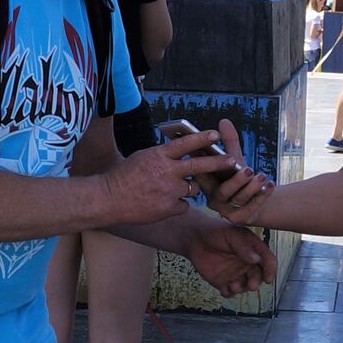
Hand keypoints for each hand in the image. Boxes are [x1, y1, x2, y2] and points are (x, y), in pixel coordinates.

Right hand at [98, 127, 246, 225]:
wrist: (109, 199)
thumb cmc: (123, 177)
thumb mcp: (142, 157)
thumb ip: (162, 155)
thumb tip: (177, 151)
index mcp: (159, 155)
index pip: (185, 143)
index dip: (202, 138)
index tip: (215, 134)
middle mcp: (167, 172)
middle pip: (199, 166)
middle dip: (218, 163)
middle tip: (233, 161)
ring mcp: (169, 191)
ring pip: (193, 189)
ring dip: (190, 189)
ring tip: (171, 189)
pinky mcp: (169, 208)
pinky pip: (184, 206)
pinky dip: (177, 205)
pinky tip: (163, 204)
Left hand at [179, 210, 276, 295]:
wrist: (195, 238)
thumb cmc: (215, 231)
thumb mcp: (231, 234)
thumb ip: (243, 246)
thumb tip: (256, 259)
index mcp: (254, 250)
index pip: (268, 261)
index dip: (270, 270)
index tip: (268, 278)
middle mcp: (247, 264)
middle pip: (258, 277)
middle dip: (256, 282)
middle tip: (252, 286)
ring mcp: (236, 274)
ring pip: (245, 286)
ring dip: (242, 289)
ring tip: (233, 286)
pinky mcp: (223, 282)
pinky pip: (230, 292)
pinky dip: (229, 293)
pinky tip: (225, 290)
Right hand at [202, 117, 273, 223]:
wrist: (254, 200)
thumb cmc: (238, 178)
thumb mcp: (234, 160)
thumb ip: (229, 142)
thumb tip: (224, 121)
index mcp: (207, 184)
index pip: (203, 176)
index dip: (208, 167)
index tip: (217, 156)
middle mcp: (214, 199)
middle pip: (224, 191)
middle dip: (236, 180)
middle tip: (248, 169)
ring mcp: (227, 210)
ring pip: (240, 199)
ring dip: (252, 187)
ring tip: (262, 176)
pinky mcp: (241, 218)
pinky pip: (253, 206)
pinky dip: (263, 195)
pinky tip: (270, 184)